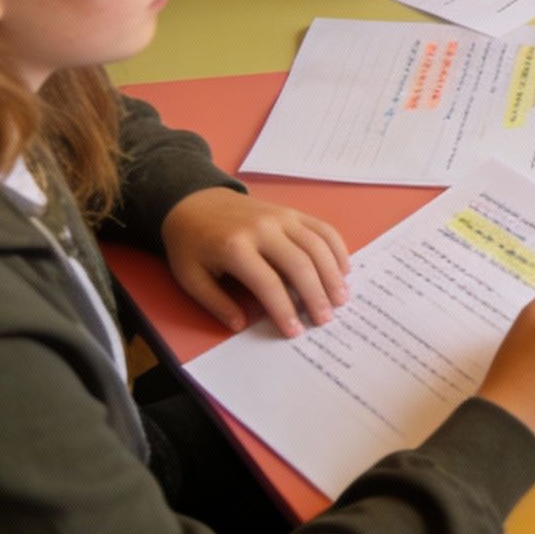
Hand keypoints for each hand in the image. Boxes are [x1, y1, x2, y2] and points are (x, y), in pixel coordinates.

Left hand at [162, 188, 351, 336]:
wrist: (194, 201)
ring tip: (340, 299)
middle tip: (325, 319)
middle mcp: (263, 229)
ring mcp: (280, 216)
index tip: (295, 332)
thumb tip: (242, 324)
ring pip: (317, 245)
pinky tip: (344, 269)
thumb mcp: (190, 277)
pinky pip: (322, 228)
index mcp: (235, 247)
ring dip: (333, 274)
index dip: (284, 310)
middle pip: (300, 264)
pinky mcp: (291, 211)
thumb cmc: (191, 243)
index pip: (268, 284)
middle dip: (316, 296)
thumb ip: (215, 302)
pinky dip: (337, 249)